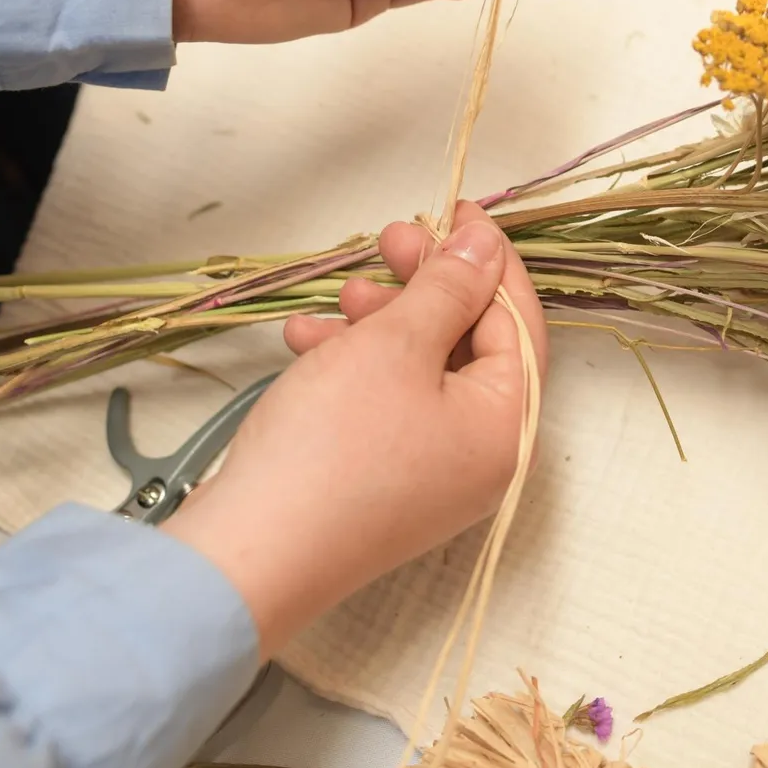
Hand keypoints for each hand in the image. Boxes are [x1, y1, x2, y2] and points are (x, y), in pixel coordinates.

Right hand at [162, 204, 548, 656]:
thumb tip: (486, 249)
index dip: (489, 261)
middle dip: (426, 286)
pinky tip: (305, 340)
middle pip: (470, 345)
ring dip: (381, 322)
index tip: (457, 211)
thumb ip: (448, 289)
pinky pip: (384, 406)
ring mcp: (433, 476)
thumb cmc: (331, 448)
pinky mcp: (383, 484)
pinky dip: (351, 366)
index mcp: (510, 426)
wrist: (248, 557)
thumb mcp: (396, 345)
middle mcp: (484, 457)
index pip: (519, 323)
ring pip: (419, 371)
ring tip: (340, 294)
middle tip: (389, 240)